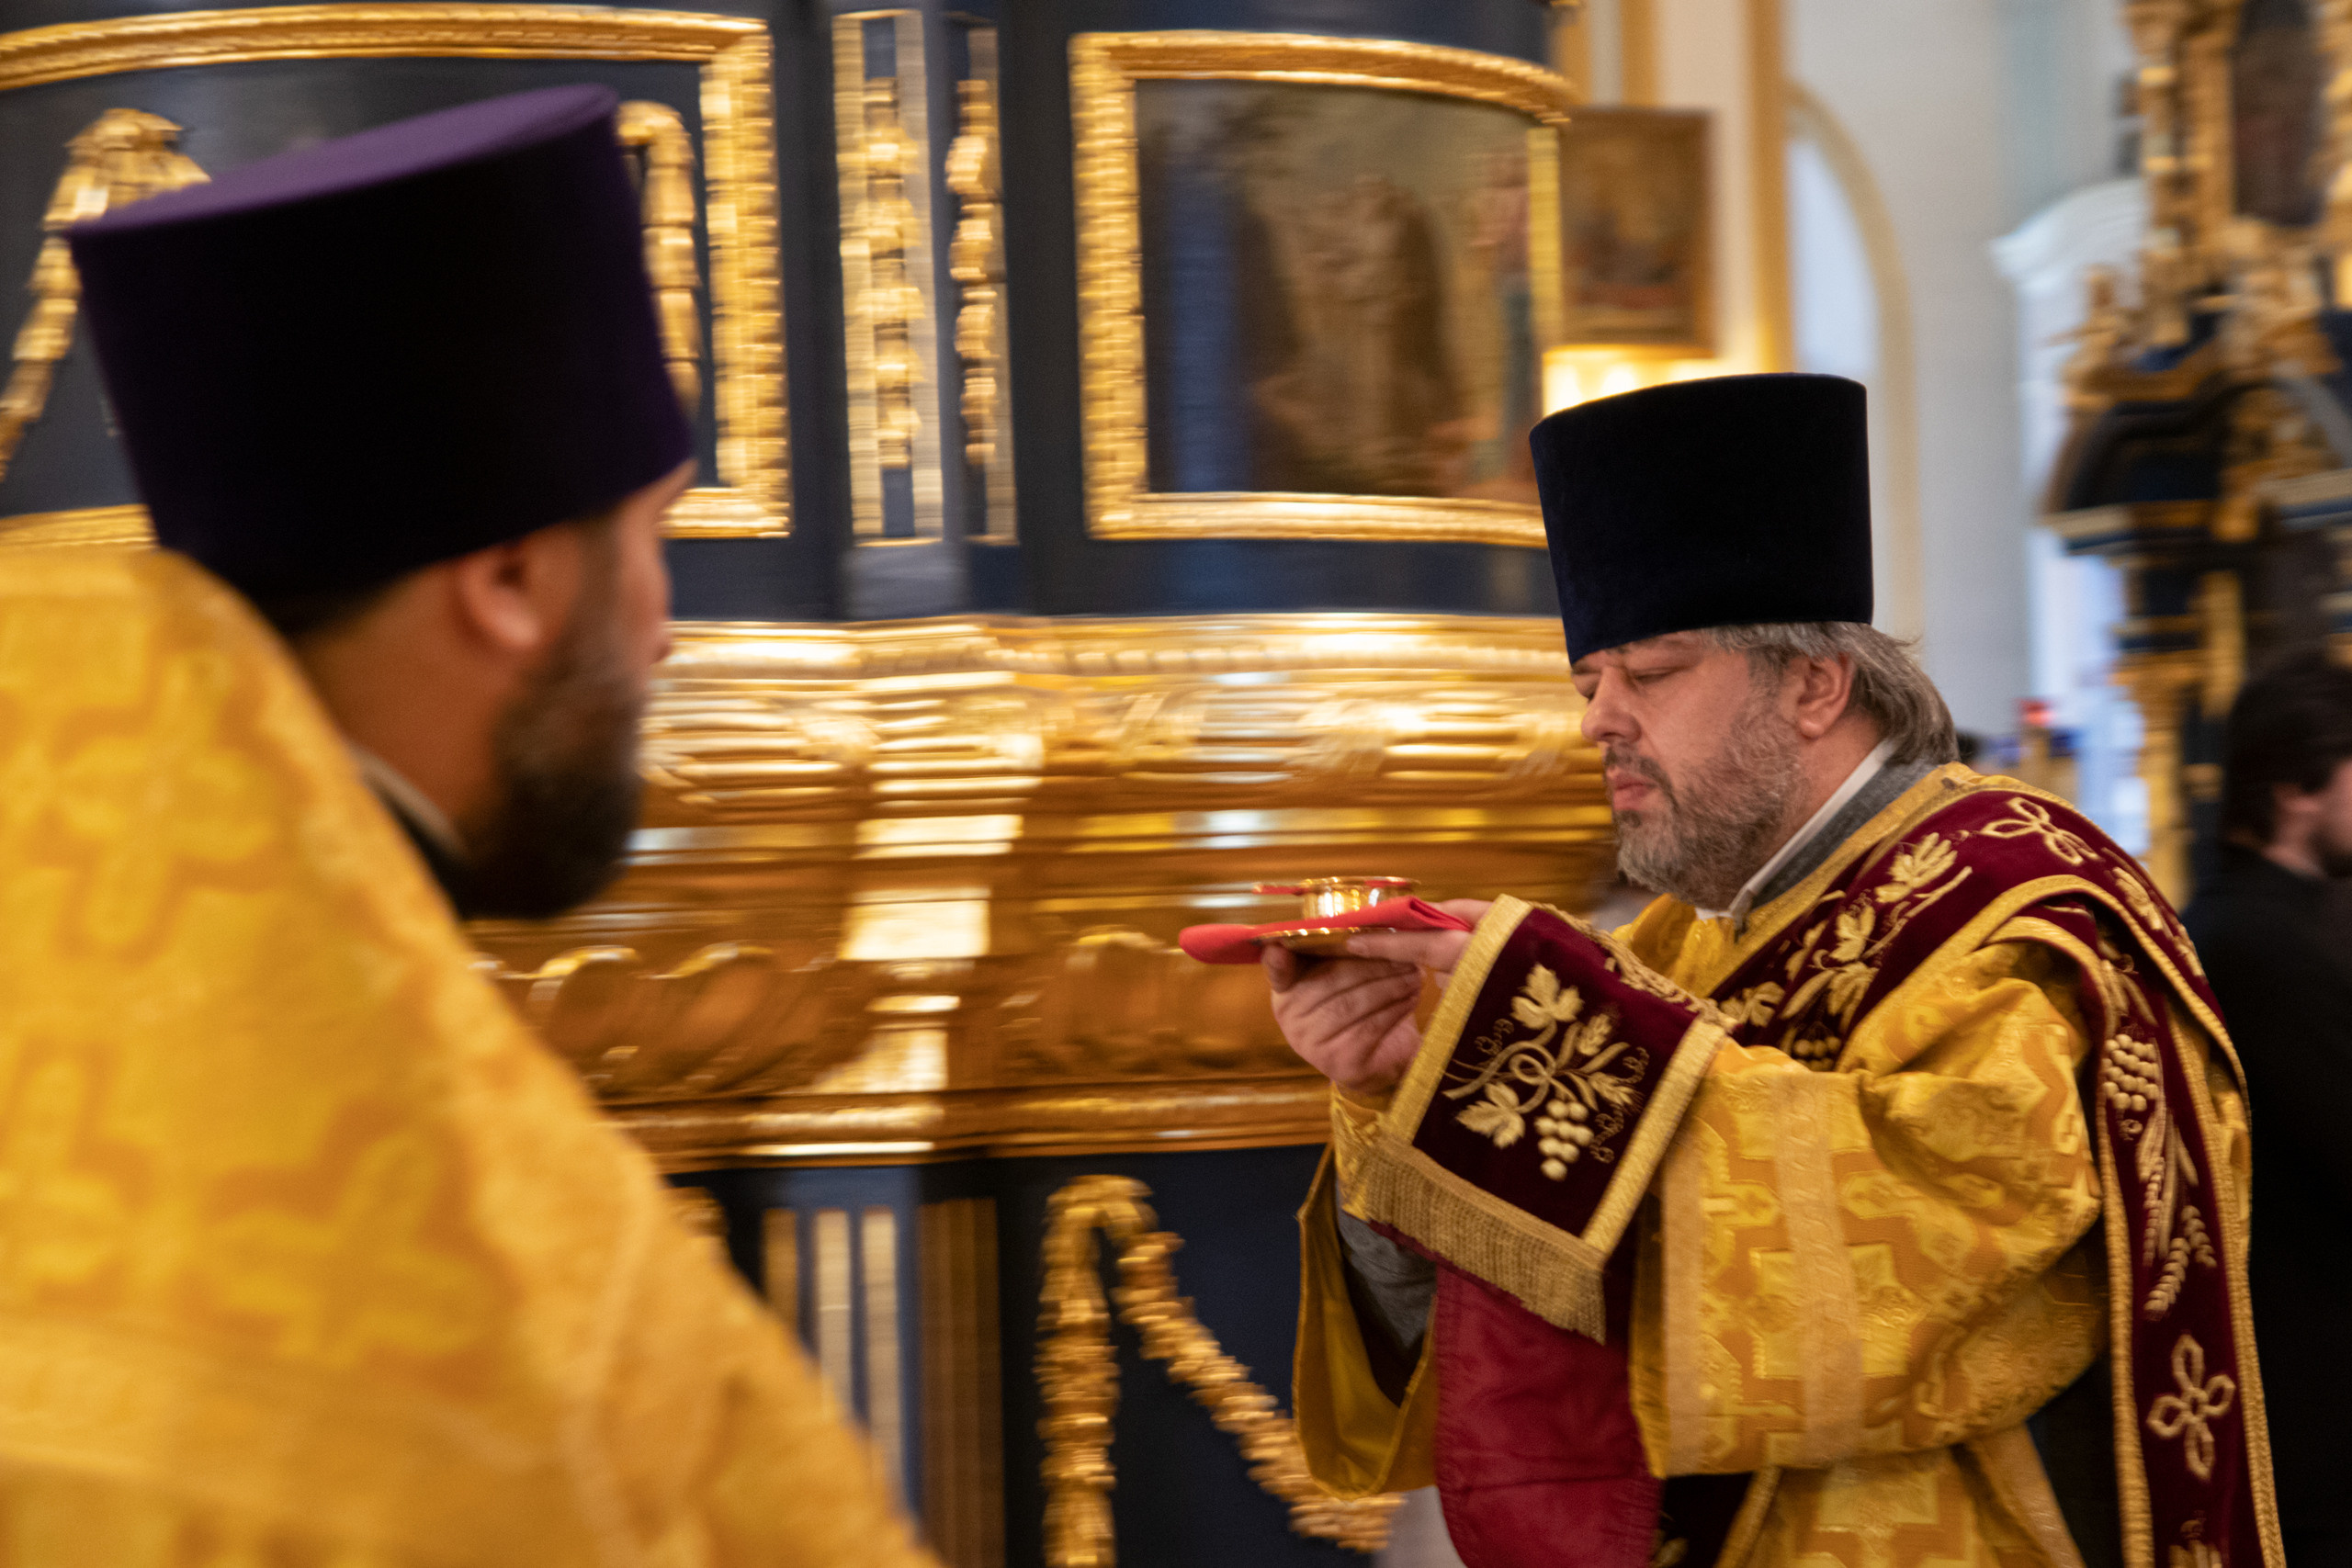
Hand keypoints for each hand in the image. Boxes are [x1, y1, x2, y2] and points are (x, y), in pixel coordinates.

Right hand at [1262, 899, 1491, 1095]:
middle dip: (1371, 963)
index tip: (1279, 947)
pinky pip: (1370, 1026)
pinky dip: (1395, 1008)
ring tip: (1413, 973)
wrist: (1384, 1057)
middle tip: (1404, 952)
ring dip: (1389, 984)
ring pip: (1353, 1002)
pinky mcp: (1339, 1062)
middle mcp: (1290, 1018)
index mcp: (1286, 990)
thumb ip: (1341, 951)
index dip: (1278, 960)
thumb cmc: (1363, 1006)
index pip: (1278, 971)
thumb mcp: (1348, 975)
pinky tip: (1411, 997)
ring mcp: (1311, 1043)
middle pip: (1330, 980)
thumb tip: (1363, 923)